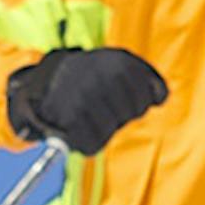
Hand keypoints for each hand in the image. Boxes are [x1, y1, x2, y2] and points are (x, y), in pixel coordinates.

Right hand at [4, 47, 170, 153]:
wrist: (44, 81)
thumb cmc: (89, 75)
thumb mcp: (117, 64)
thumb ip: (145, 78)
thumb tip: (161, 98)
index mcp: (117, 61)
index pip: (147, 96)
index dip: (140, 102)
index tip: (127, 98)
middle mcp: (100, 78)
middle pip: (134, 111)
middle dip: (123, 112)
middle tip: (104, 103)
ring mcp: (83, 100)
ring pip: (112, 128)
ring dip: (105, 127)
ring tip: (90, 113)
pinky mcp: (68, 121)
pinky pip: (92, 144)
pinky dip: (88, 140)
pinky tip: (80, 127)